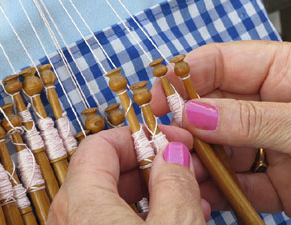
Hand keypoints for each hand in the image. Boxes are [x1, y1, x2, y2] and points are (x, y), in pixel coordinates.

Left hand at [47, 126, 209, 224]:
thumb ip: (174, 184)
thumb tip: (173, 153)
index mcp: (82, 203)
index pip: (102, 144)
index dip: (140, 136)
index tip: (172, 139)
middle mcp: (71, 216)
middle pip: (110, 169)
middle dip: (154, 162)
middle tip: (189, 165)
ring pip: (117, 197)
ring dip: (157, 189)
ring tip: (193, 193)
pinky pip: (118, 219)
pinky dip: (148, 213)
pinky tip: (179, 215)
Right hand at [151, 40, 290, 216]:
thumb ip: (251, 118)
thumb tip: (194, 113)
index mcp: (283, 72)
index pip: (219, 62)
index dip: (184, 76)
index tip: (158, 98)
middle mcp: (271, 105)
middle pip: (214, 106)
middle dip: (188, 125)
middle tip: (167, 140)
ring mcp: (270, 141)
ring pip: (221, 145)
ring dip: (201, 160)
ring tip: (185, 172)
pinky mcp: (276, 176)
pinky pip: (240, 178)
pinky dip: (223, 188)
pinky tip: (209, 194)